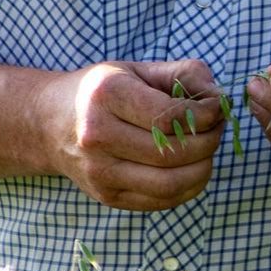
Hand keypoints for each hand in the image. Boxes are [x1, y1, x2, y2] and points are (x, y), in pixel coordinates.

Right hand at [36, 60, 223, 210]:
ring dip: (203, 168)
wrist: (49, 124)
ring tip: (206, 150)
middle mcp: (97, 135)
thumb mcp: (138, 70)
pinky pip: (161, 201)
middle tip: (216, 130)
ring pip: (170, 183)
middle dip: (209, 141)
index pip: (171, 116)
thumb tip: (221, 97)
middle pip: (173, 152)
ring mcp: (99, 171)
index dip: (206, 116)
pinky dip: (189, 188)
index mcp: (107, 95)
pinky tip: (192, 169)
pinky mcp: (106, 196)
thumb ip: (185, 74)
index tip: (217, 110)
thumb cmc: (102, 92)